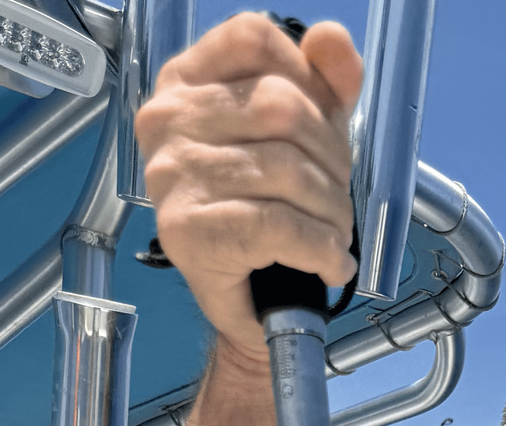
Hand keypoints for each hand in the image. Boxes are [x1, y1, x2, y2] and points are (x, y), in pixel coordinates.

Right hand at [136, 13, 360, 360]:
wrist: (250, 306)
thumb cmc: (268, 214)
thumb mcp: (301, 138)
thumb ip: (322, 83)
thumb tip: (332, 40)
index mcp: (186, 82)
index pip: (255, 39)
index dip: (307, 78)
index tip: (324, 127)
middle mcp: (168, 121)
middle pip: (280, 105)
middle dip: (331, 158)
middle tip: (337, 198)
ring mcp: (172, 175)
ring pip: (285, 169)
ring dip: (332, 211)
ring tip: (335, 235)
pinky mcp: (187, 231)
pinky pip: (277, 225)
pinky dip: (321, 248)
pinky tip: (331, 262)